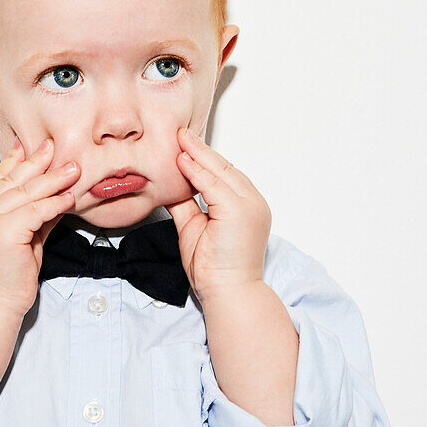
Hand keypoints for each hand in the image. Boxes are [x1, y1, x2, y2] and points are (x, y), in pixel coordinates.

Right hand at [0, 138, 80, 318]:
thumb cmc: (4, 279)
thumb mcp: (21, 240)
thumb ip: (33, 218)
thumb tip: (57, 198)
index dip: (16, 160)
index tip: (30, 145)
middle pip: (14, 180)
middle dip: (38, 162)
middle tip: (57, 146)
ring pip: (27, 192)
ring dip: (53, 179)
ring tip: (74, 168)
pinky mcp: (4, 232)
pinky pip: (36, 210)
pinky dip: (55, 203)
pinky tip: (69, 198)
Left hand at [165, 126, 271, 300]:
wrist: (227, 293)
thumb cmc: (214, 269)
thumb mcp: (194, 227)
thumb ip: (187, 204)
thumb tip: (172, 186)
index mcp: (247, 206)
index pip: (225, 174)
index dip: (205, 158)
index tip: (186, 144)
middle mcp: (253, 202)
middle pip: (224, 167)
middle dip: (201, 149)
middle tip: (181, 133)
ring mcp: (249, 205)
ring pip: (220, 171)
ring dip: (198, 154)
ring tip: (179, 139)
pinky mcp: (239, 210)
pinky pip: (213, 184)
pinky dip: (197, 171)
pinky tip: (182, 161)